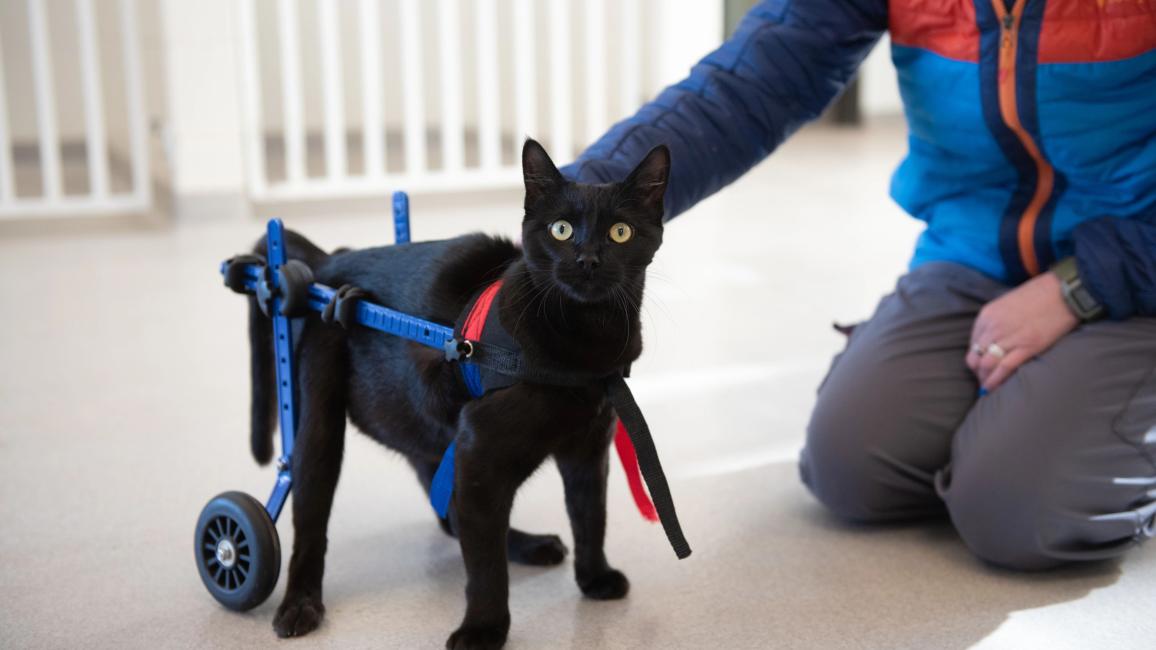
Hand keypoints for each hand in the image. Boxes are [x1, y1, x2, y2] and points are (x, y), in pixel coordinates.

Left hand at [966, 272, 1078, 390]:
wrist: (1063, 291)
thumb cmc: (1038, 295)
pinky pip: (1004, 368)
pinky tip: (995, 389)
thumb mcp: (1007, 303)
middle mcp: (994, 327)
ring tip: (989, 387)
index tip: (980, 366)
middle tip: (983, 379)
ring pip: (986, 365)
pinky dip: (996, 381)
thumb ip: (996, 321)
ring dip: (985, 379)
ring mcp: (1010, 337)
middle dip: (977, 371)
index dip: (975, 357)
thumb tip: (992, 341)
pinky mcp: (1027, 346)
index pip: (972, 343)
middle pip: (975, 357)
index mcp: (987, 315)